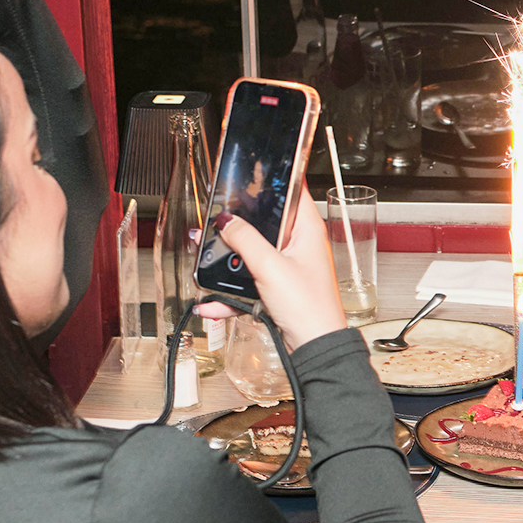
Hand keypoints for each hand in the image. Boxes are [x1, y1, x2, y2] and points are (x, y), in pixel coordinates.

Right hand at [196, 186, 346, 349]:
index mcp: (307, 230)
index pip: (292, 191)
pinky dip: (232, 293)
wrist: (315, 347)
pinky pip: (251, 283)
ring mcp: (290, 267)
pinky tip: (213, 302)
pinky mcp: (280, 288)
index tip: (249, 175)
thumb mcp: (270, 267)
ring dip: (231, 262)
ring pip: (254, 255)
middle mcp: (301, 245)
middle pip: (266, 223)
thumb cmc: (309, 307)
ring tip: (208, 261)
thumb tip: (226, 221)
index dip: (271, 181)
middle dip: (239, 226)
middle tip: (216, 223)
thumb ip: (245, 240)